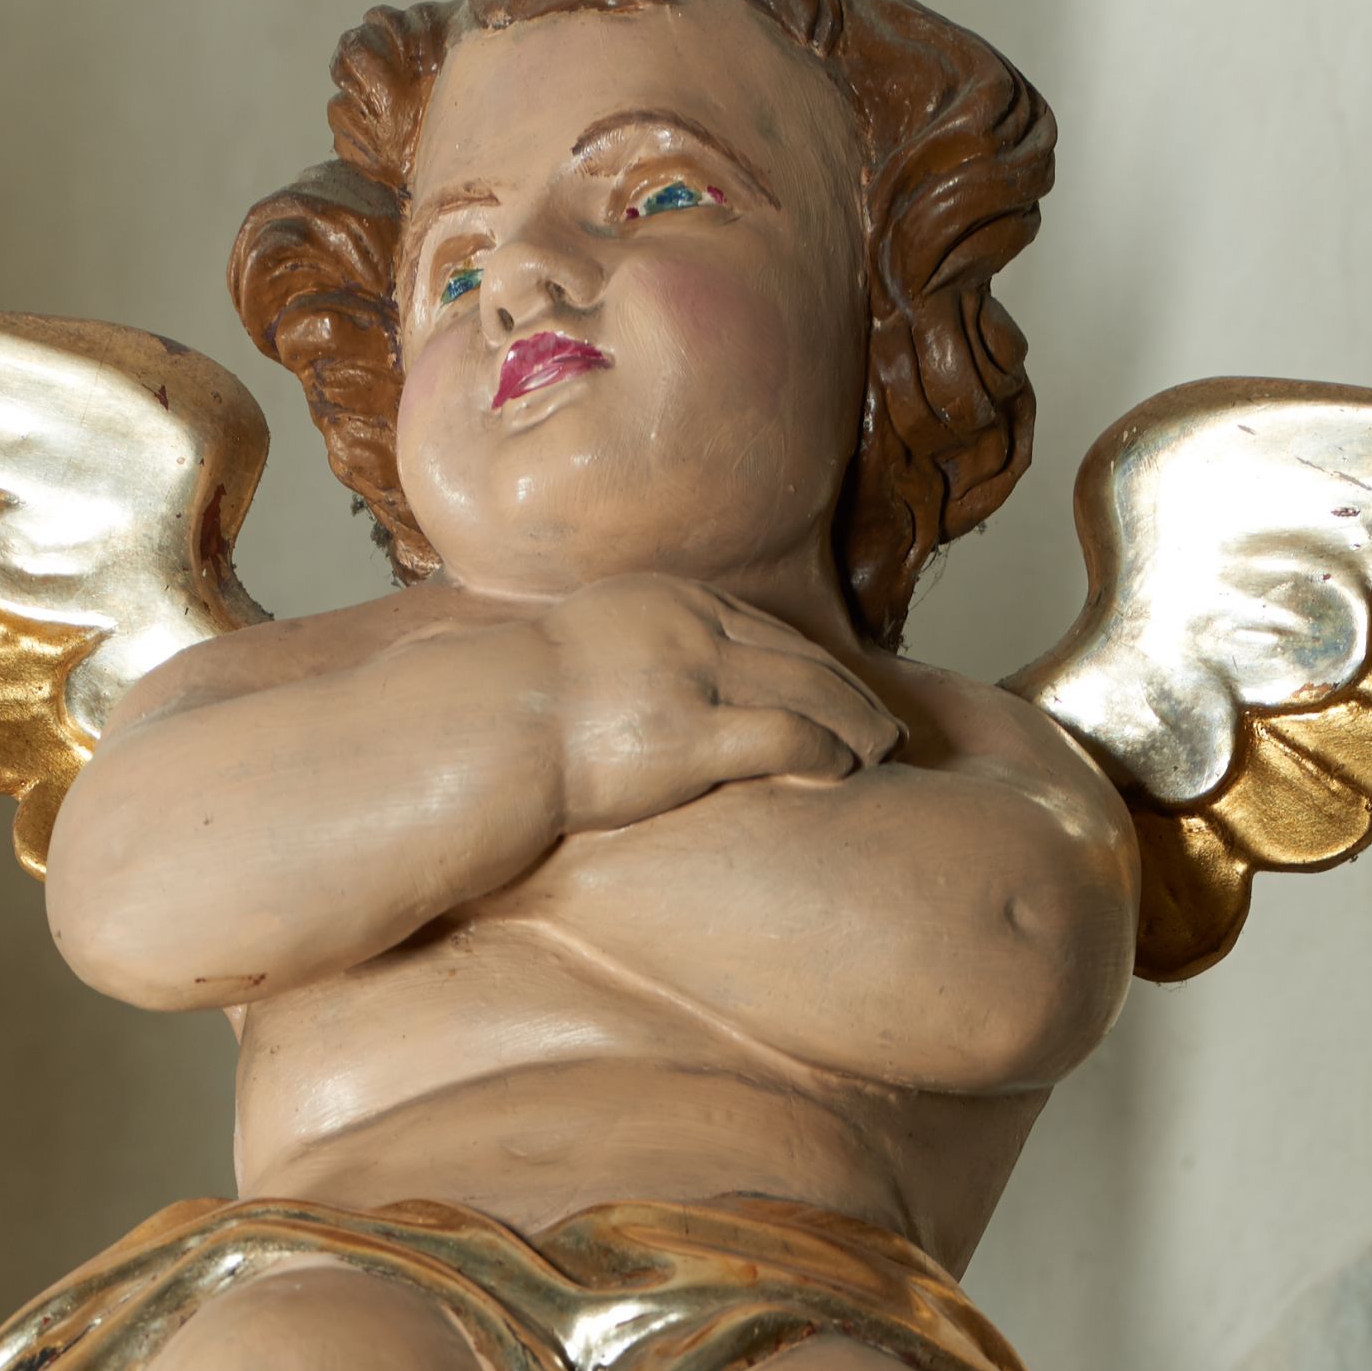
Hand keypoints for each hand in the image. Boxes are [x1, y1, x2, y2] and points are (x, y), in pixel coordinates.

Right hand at [531, 576, 904, 835]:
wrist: (479, 733)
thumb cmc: (518, 710)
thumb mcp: (584, 654)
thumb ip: (633, 654)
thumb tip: (650, 688)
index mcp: (666, 599)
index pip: (766, 626)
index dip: (818, 661)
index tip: (846, 689)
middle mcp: (688, 625)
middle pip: (801, 655)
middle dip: (855, 692)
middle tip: (892, 727)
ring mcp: (690, 677)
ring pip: (810, 691)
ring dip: (859, 723)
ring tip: (887, 752)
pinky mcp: (688, 737)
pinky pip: (786, 736)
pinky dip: (829, 751)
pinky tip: (848, 771)